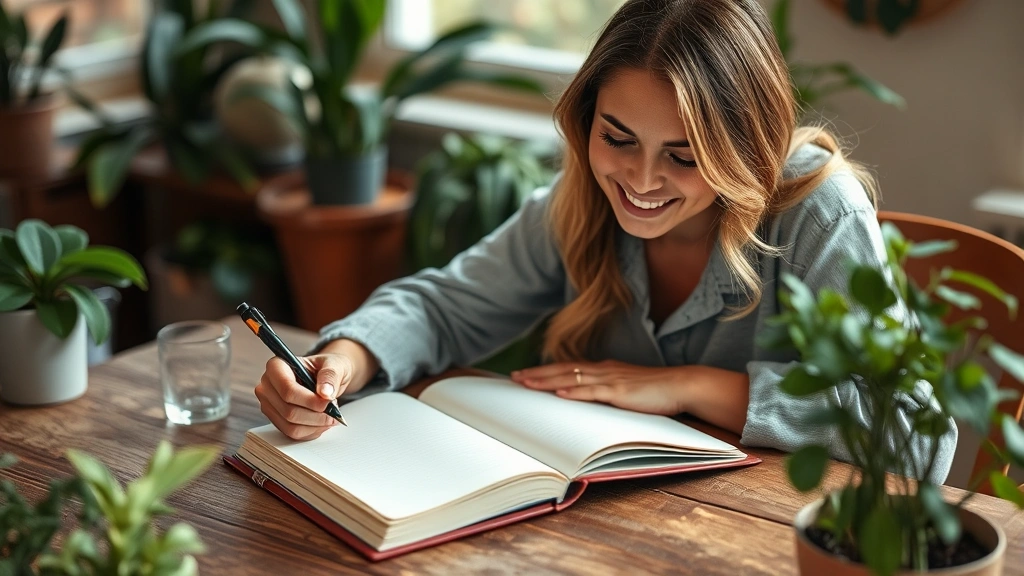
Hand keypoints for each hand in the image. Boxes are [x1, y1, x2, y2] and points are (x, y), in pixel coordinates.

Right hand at [254, 339, 377, 439]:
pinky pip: (293, 434)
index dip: (310, 400)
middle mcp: (267, 386)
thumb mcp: (335, 364)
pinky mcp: (275, 419)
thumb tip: (325, 393)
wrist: (326, 379)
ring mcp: (269, 405)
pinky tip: (322, 422)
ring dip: (315, 425)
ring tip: (330, 414)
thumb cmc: (327, 368)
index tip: (328, 402)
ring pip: (291, 426)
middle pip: (289, 411)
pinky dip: (312, 431)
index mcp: (277, 366)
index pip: (288, 390)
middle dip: (316, 415)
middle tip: (334, 410)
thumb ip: (330, 376)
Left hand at [509, 360, 686, 415]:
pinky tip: (560, 395)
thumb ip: (607, 392)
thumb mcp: (626, 389)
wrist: (681, 385)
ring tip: (526, 384)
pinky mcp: (620, 392)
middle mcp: (603, 370)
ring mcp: (611, 380)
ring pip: (572, 379)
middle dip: (537, 374)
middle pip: (563, 370)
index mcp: (604, 370)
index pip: (568, 368)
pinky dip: (575, 393)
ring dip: (547, 381)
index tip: (525, 374)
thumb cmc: (656, 390)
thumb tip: (588, 400)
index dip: (545, 371)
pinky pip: (593, 392)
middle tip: (514, 378)